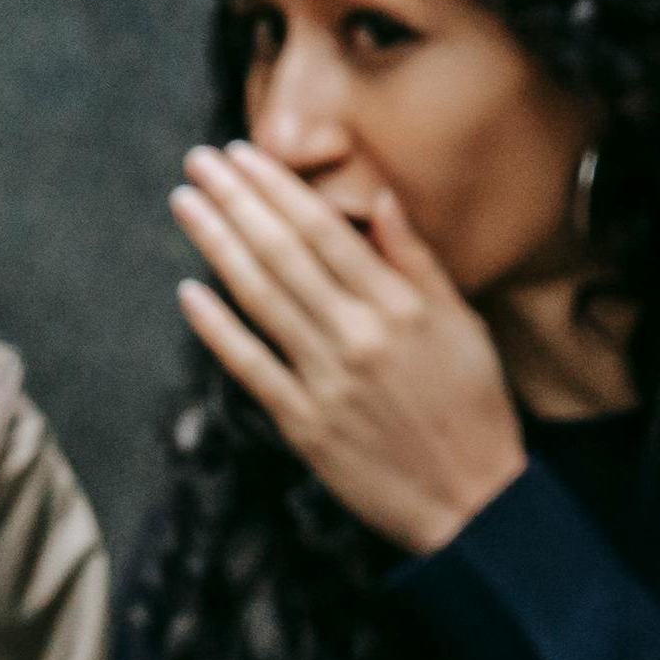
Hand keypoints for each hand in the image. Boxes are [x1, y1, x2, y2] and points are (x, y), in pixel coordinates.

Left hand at [172, 143, 526, 554]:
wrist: (474, 505)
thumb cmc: (474, 409)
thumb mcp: (463, 325)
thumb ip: (416, 261)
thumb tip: (382, 199)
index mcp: (399, 306)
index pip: (324, 230)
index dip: (278, 188)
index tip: (243, 154)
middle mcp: (358, 335)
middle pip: (283, 253)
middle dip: (236, 201)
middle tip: (200, 162)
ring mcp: (327, 380)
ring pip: (259, 297)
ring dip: (216, 245)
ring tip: (185, 204)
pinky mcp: (304, 425)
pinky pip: (251, 367)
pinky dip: (217, 329)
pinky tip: (188, 293)